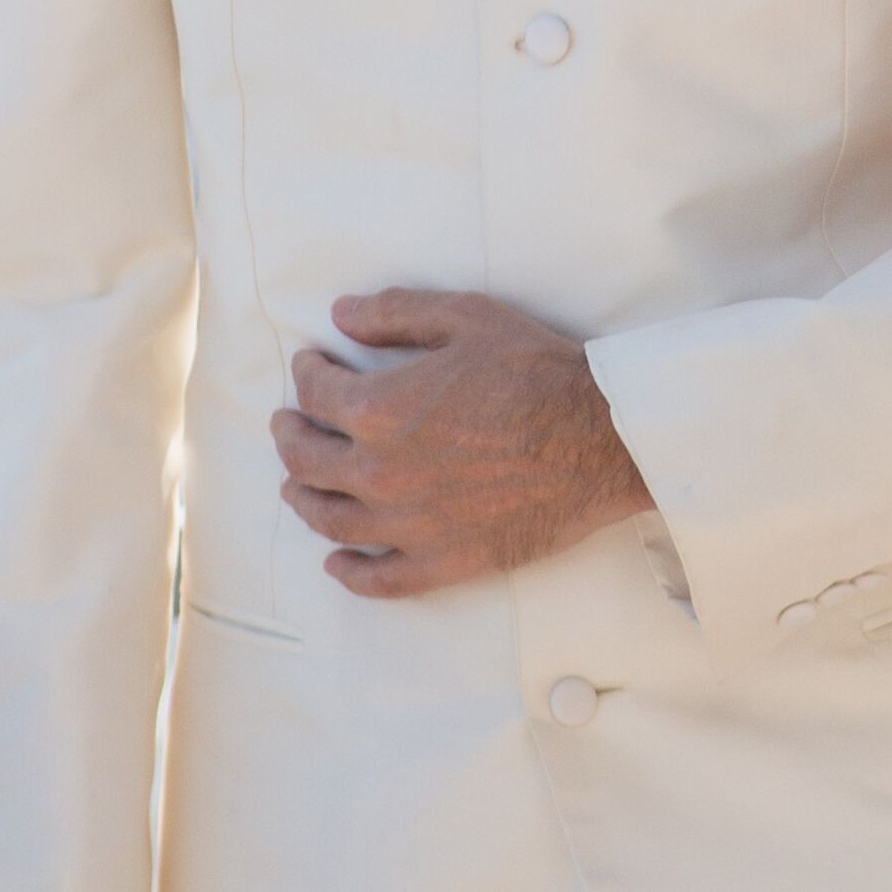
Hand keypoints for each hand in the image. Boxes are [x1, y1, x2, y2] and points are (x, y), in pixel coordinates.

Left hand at [273, 288, 658, 597]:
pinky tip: (337, 563)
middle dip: (290, 436)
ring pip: (330, 520)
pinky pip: (380, 578)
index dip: (308, 373)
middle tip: (288, 425)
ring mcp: (409, 523)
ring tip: (296, 486)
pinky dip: (350, 573)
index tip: (312, 365)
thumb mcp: (467, 318)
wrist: (602, 438)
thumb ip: (395, 313)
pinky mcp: (444, 559)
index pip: (317, 393)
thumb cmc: (539, 371)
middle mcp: (380, 472)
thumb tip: (339, 315)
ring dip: (303, 500)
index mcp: (379, 410)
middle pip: (307, 460)